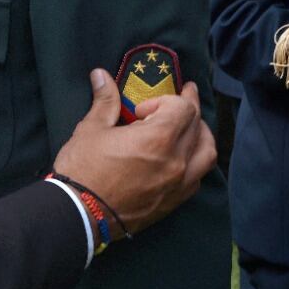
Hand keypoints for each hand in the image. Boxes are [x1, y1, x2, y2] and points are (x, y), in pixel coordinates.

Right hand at [51, 69, 214, 237]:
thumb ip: (105, 101)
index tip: (142, 108)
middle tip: (182, 96)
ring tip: (189, 127)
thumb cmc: (84, 169)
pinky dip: (195, 160)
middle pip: (198, 126)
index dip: (166, 100)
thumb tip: (100, 75)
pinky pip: (199, 175)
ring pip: (207, 152)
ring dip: (201, 135)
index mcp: (158, 139)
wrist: (81, 214)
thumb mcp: (92, 129)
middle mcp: (177, 161)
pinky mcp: (175, 200)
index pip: (184, 108)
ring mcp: (179, 183)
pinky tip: (181, 157)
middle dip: (189, 108)